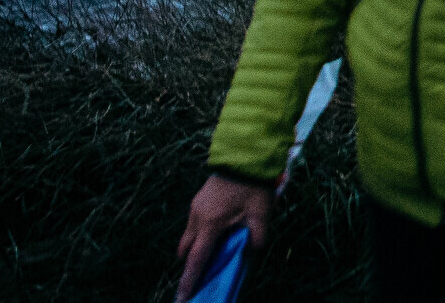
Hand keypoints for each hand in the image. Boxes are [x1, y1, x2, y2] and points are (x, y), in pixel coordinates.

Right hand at [177, 175, 271, 300]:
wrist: (246, 156)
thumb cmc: (254, 187)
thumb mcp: (261, 216)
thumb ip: (257, 240)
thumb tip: (248, 255)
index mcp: (210, 224)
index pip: (196, 259)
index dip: (189, 280)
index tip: (182, 297)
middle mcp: (197, 217)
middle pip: (186, 251)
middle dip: (190, 265)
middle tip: (200, 277)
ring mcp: (195, 208)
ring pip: (188, 237)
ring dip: (196, 249)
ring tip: (212, 255)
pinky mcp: (198, 201)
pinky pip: (194, 225)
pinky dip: (200, 235)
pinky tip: (216, 234)